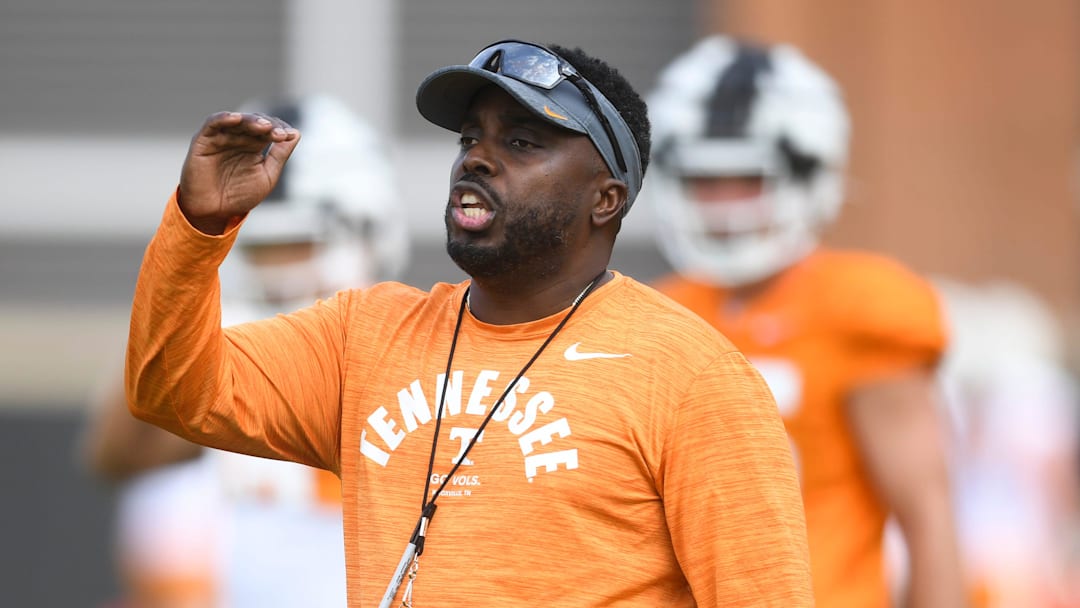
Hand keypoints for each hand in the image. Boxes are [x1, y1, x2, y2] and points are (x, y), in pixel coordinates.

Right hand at [178, 111, 300, 234]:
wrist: (213, 212)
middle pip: (255, 122)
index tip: (289, 136)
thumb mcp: (267, 176)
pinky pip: (212, 123)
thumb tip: (296, 133)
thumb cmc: (240, 196)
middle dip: (268, 126)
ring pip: (237, 120)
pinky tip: (236, 118)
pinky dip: (223, 118)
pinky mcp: (203, 140)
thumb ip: (279, 156)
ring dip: (251, 121)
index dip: (279, 129)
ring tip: (265, 126)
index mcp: (253, 145)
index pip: (269, 129)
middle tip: (279, 133)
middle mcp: (237, 138)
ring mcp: (220, 137)